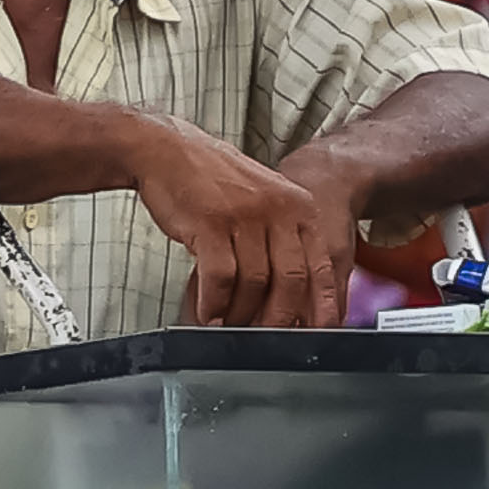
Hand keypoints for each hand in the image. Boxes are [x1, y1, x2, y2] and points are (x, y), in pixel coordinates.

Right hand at [157, 128, 338, 327]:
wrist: (167, 151)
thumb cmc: (211, 182)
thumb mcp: (262, 202)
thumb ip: (281, 242)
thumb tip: (291, 296)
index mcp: (298, 207)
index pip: (321, 267)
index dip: (321, 307)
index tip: (317, 332)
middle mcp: (277, 209)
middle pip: (291, 281)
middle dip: (277, 320)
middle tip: (264, 337)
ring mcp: (245, 216)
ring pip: (254, 284)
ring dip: (239, 313)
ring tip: (227, 324)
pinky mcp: (211, 223)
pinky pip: (220, 278)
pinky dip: (213, 303)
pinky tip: (207, 311)